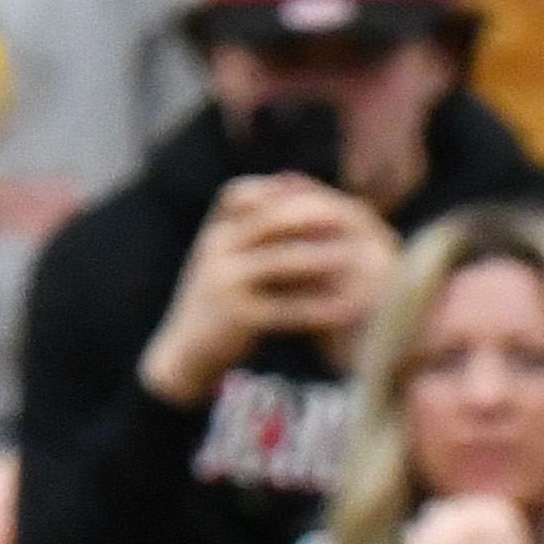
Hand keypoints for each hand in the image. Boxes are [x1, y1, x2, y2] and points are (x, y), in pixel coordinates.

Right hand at [141, 175, 399, 404]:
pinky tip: (345, 311)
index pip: (246, 194)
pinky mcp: (237, 316)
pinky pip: (285, 308)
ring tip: (359, 258)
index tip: (325, 195)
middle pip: (270, 219)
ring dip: (322, 258)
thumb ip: (254, 235)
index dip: (285, 190)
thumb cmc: (217, 303)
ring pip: (281, 260)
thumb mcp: (228, 261)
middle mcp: (217, 248)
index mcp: (217, 231)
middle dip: (312, 216)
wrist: (185, 353)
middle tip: (350, 218)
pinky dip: (318, 308)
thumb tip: (294, 200)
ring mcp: (224, 281)